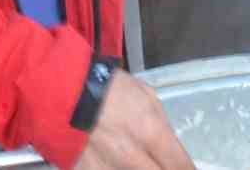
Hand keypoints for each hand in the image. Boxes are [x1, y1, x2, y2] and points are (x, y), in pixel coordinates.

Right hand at [73, 70, 194, 169]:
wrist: (63, 91)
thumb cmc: (110, 88)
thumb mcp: (146, 97)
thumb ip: (160, 124)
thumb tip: (167, 146)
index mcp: (151, 132)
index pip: (180, 165)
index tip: (186, 168)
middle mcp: (132, 157)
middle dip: (164, 169)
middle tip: (161, 162)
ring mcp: (107, 168)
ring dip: (140, 168)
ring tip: (136, 159)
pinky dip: (114, 168)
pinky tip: (115, 160)